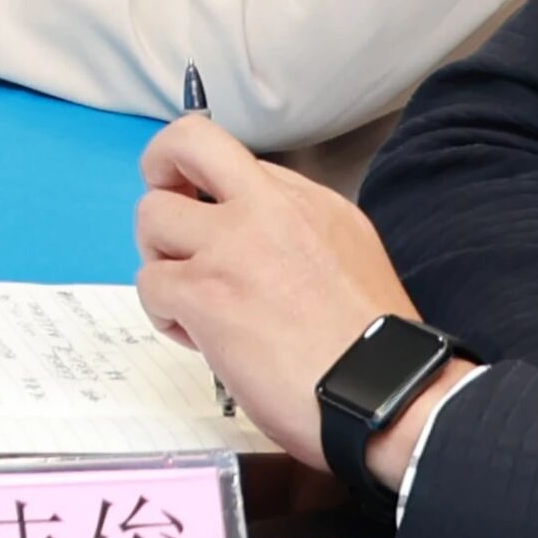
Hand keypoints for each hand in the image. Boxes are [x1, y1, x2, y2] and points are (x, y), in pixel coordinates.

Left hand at [129, 118, 442, 469]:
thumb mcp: (353, 255)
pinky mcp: (205, 293)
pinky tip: (197, 336)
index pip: (236, 161)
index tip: (211, 216)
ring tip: (187, 297)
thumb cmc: (374, 350)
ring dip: (160, 258)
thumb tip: (253, 233)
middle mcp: (269, 210)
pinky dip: (164, 313)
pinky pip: (150, 283)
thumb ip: (299, 230)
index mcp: (311, 201)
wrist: (386, 394)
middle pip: (187, 142)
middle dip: (160, 166)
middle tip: (167, 212)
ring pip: (152, 216)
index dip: (214, 190)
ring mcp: (232, 247)